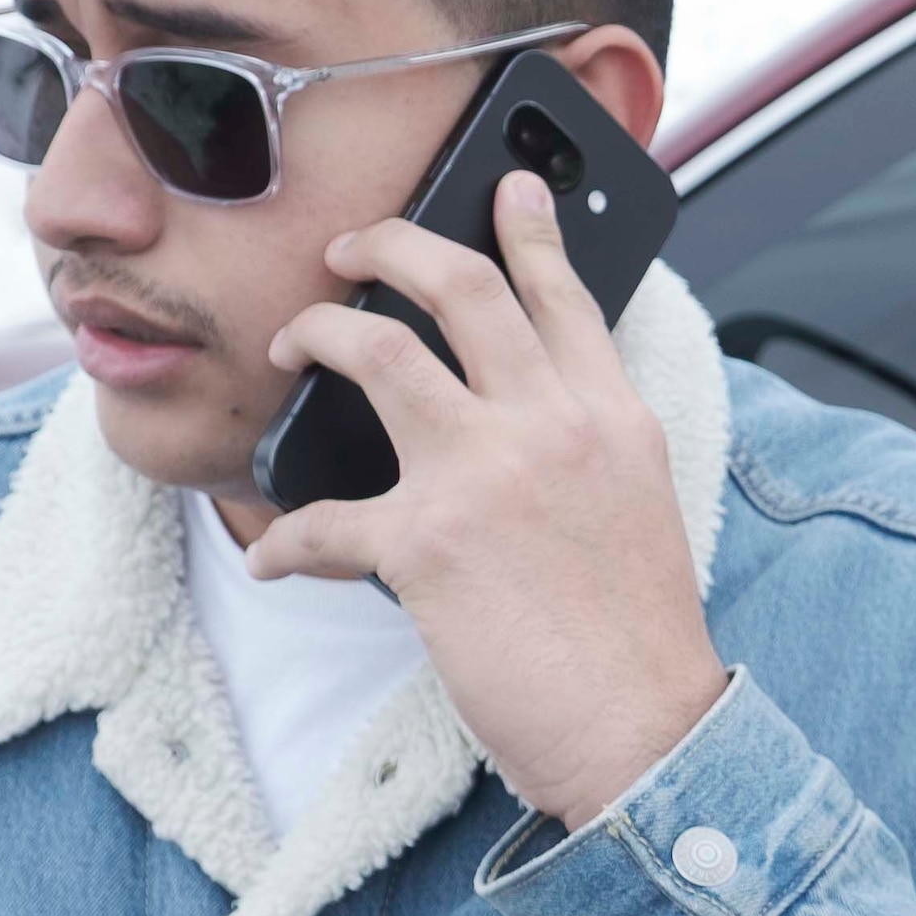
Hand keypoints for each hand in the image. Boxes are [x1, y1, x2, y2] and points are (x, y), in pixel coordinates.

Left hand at [253, 171, 728, 827]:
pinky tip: (273, 556)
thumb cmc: (636, 643)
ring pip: (378, 349)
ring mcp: (486, 475)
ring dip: (317, 334)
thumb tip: (534, 423)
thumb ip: (590, 448)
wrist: (641, 730)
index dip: (528, 229)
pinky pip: (324, 519)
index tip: (503, 184)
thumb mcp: (640, 510)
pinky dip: (286, 540)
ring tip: (290, 346)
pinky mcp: (426, 543)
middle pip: (461, 287)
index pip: (564, 296)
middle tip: (348, 251)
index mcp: (613, 418)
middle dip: (388, 245)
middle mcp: (552, 425)